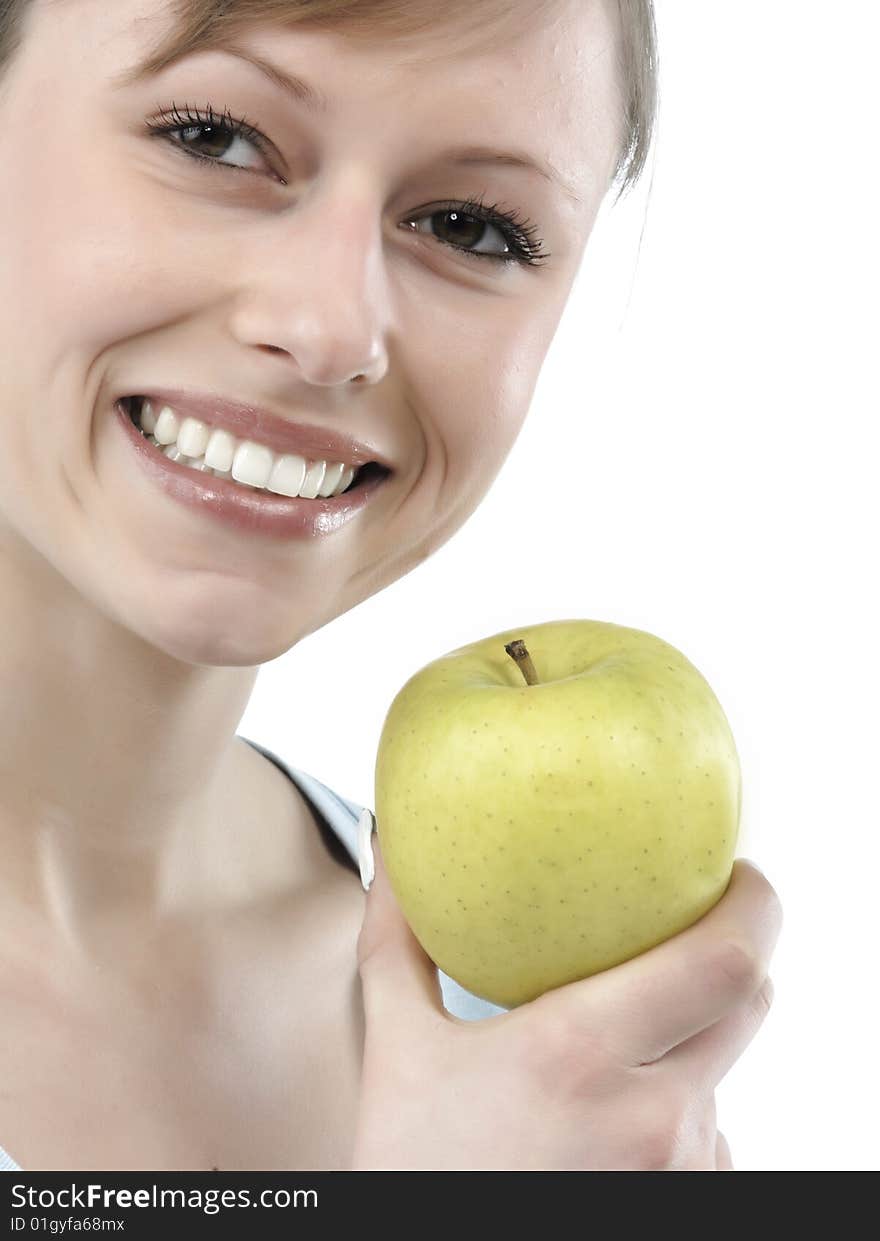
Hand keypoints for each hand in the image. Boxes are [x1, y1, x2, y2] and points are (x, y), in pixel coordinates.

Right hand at [352, 837, 781, 1169]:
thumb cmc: (418, 1171)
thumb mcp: (397, 1053)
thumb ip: (399, 945)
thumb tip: (391, 856)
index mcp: (582, 1054)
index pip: (723, 962)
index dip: (752, 905)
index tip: (736, 872)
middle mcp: (652, 1117)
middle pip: (747, 1002)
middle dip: (732, 954)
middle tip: (694, 923)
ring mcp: (680, 1169)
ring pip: (723, 1070)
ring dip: (691, 1039)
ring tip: (629, 1034)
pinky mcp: (690, 1205)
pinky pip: (708, 1133)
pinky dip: (676, 1106)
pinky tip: (614, 1113)